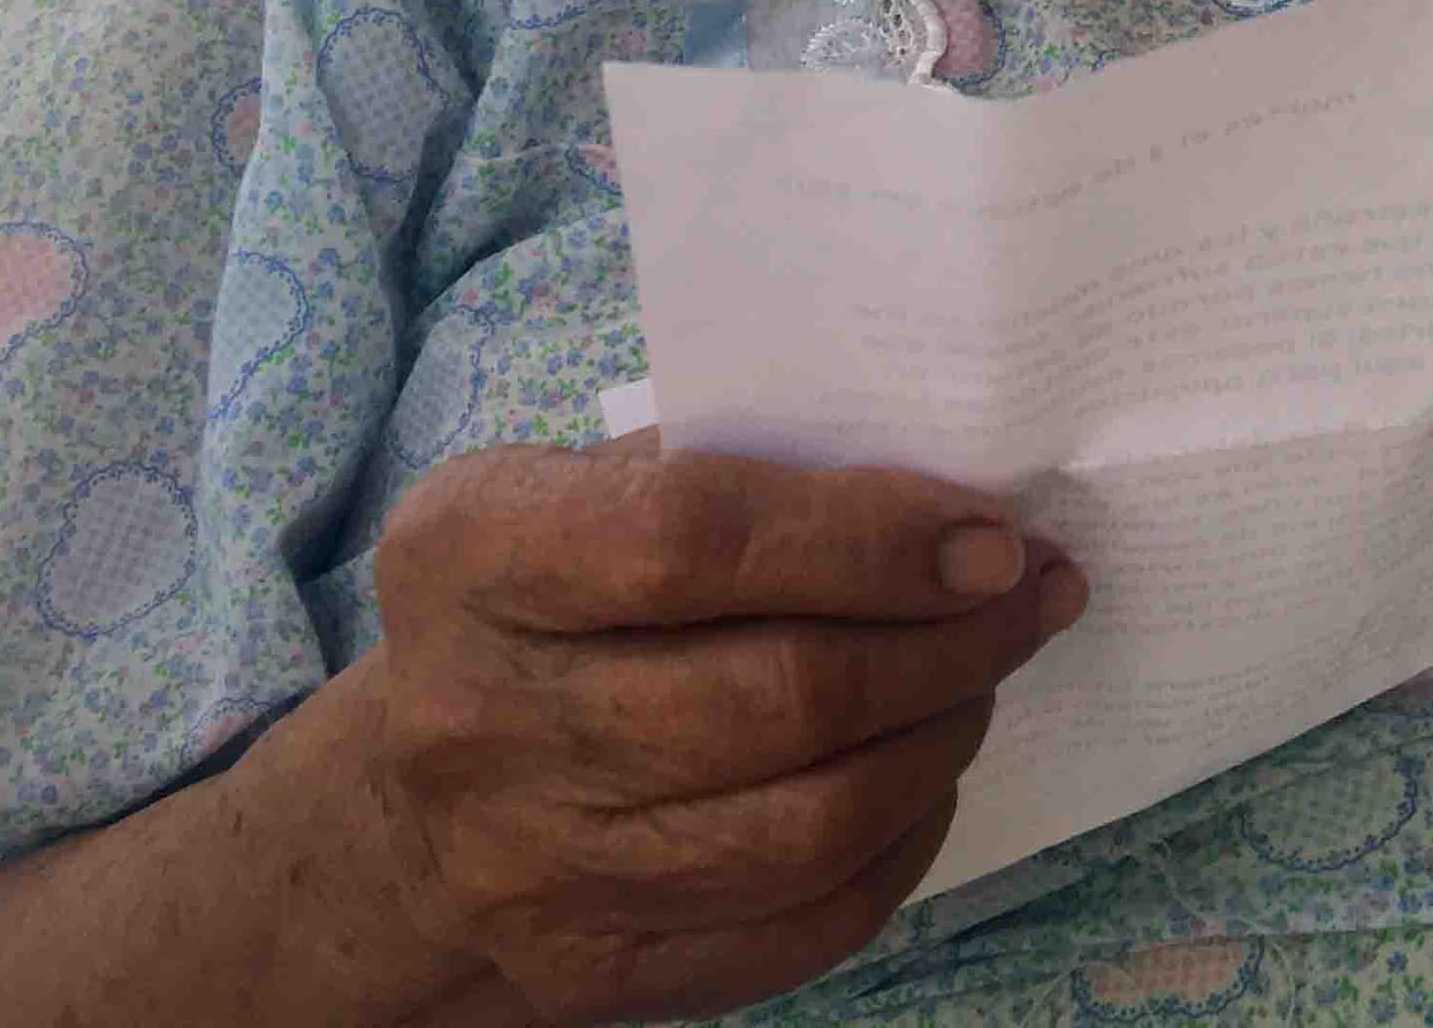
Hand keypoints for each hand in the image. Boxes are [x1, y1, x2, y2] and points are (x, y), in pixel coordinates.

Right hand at [359, 440, 1085, 1025]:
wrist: (404, 811)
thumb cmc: (539, 603)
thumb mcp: (576, 490)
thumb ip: (732, 463)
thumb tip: (943, 488)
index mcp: (474, 557)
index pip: (695, 539)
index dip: (869, 537)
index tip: (988, 536)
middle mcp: (484, 720)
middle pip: (780, 695)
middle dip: (946, 643)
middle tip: (1029, 599)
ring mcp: (536, 869)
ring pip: (811, 822)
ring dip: (941, 738)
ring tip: (984, 675)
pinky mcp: (595, 970)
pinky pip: (805, 920)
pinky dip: (903, 843)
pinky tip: (928, 773)